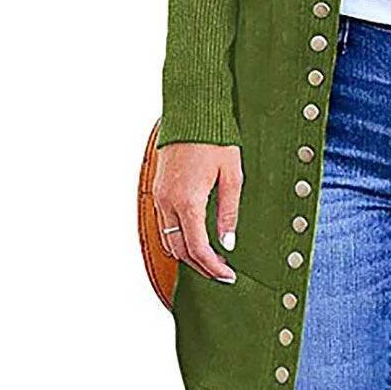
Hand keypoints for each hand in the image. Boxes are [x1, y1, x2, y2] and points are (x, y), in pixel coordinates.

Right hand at [153, 143, 241, 282]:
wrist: (192, 114)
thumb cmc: (215, 140)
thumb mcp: (232, 175)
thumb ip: (229, 212)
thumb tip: (228, 243)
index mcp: (188, 201)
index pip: (198, 248)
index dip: (213, 267)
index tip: (228, 275)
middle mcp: (168, 203)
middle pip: (180, 250)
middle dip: (201, 266)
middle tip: (222, 272)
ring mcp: (160, 197)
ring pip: (169, 240)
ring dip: (188, 254)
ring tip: (211, 258)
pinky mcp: (158, 191)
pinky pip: (164, 225)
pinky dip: (177, 239)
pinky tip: (194, 239)